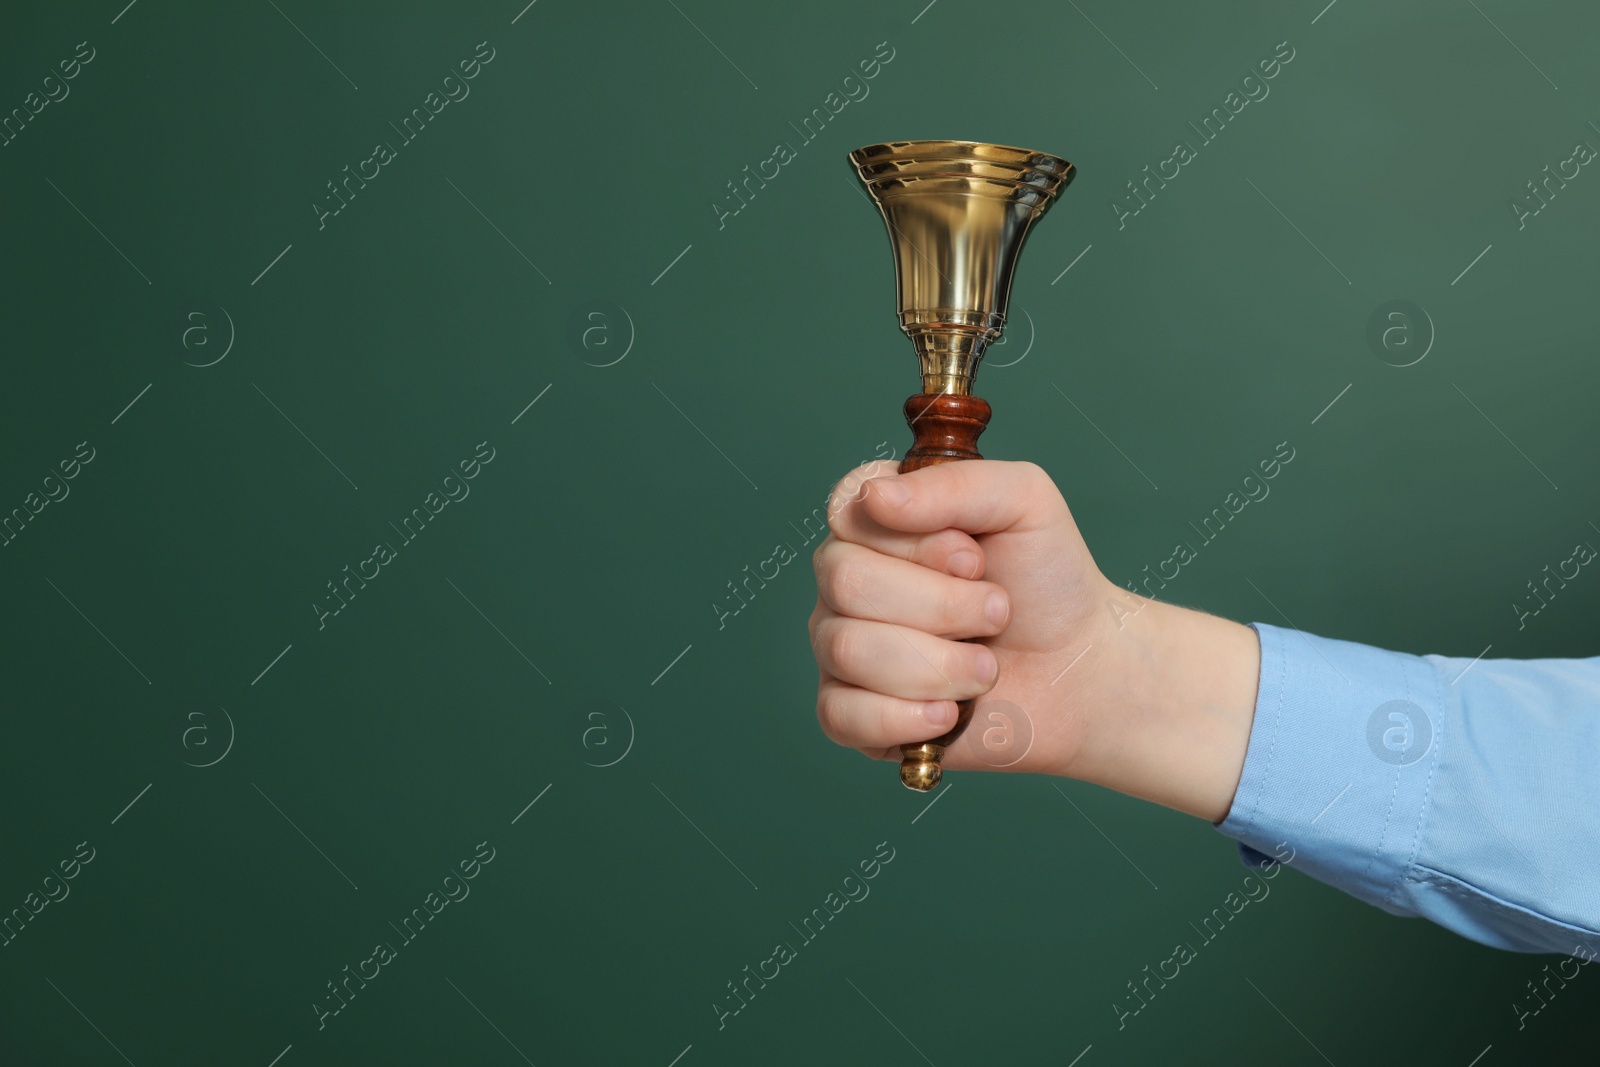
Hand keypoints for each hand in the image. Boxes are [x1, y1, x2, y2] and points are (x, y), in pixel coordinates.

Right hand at [807, 458, 1261, 821]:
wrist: (1079, 671)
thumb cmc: (1047, 582)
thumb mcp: (1024, 503)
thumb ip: (954, 483)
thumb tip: (874, 496)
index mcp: (877, 523)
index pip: (851, 514)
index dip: (918, 543)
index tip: (974, 558)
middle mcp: (847, 581)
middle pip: (848, 584)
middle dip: (942, 606)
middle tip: (996, 614)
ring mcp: (841, 647)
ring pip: (847, 650)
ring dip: (939, 665)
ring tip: (985, 666)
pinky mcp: (849, 713)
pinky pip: (842, 715)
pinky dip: (907, 717)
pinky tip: (948, 712)